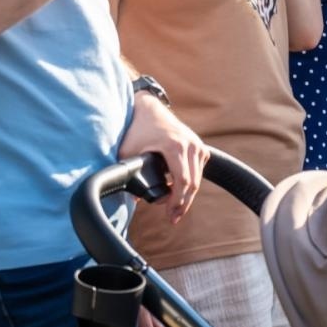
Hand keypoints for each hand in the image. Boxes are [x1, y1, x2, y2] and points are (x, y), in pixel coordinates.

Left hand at [118, 92, 209, 223]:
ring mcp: (197, 144)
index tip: (170, 214)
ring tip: (176, 209)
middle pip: (193, 183)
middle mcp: (190, 144)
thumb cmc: (137, 130)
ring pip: (198, 178)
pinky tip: (180, 192)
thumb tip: (136, 198)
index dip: (178, 201)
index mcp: (174, 146)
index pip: (183, 181)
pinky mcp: (199, 146)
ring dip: (188, 195)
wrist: (148, 108)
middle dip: (183, 204)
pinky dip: (191, 182)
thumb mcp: (128, 152)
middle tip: (173, 218)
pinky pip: (199, 170)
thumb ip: (129, 174)